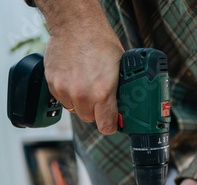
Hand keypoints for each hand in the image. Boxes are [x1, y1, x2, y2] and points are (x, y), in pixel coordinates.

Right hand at [37, 0, 123, 133]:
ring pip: (74, 109)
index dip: (111, 125)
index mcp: (102, 92)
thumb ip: (118, 92)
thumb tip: (122, 107)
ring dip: (81, 103)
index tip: (112, 122)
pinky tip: (75, 79)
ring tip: (86, 85)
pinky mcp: (52, 83)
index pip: (106, 126)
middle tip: (100, 98)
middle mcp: (82, 94)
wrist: (77, 26)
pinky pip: (62, 99)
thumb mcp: (120, 71)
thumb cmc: (101, 44)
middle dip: (95, 111)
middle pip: (89, 119)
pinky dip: (68, 94)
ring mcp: (65, 89)